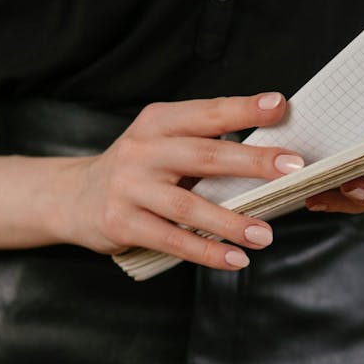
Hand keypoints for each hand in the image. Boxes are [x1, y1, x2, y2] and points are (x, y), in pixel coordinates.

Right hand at [59, 93, 303, 269]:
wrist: (72, 196)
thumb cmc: (136, 169)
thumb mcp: (160, 142)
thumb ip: (203, 143)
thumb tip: (269, 155)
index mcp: (158, 122)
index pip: (207, 113)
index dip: (243, 108)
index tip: (280, 105)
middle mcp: (142, 150)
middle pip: (204, 155)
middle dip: (252, 161)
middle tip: (291, 167)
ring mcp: (130, 187)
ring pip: (188, 205)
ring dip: (231, 221)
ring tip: (265, 234)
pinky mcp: (122, 223)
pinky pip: (172, 240)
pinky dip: (206, 251)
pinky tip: (234, 259)